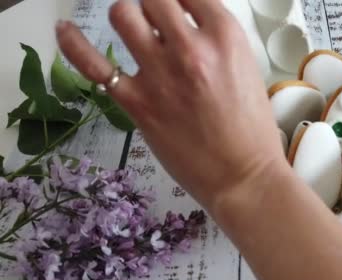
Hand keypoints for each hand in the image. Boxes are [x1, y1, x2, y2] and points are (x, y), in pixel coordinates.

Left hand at [55, 0, 286, 213]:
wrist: (244, 175)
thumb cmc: (252, 130)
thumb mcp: (246, 70)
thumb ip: (216, 43)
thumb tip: (186, 26)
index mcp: (226, 38)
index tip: (175, 6)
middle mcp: (191, 48)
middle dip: (152, 5)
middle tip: (156, 19)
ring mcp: (161, 74)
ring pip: (123, 15)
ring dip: (127, 16)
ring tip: (133, 28)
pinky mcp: (138, 102)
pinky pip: (94, 65)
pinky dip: (73, 43)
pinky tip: (64, 30)